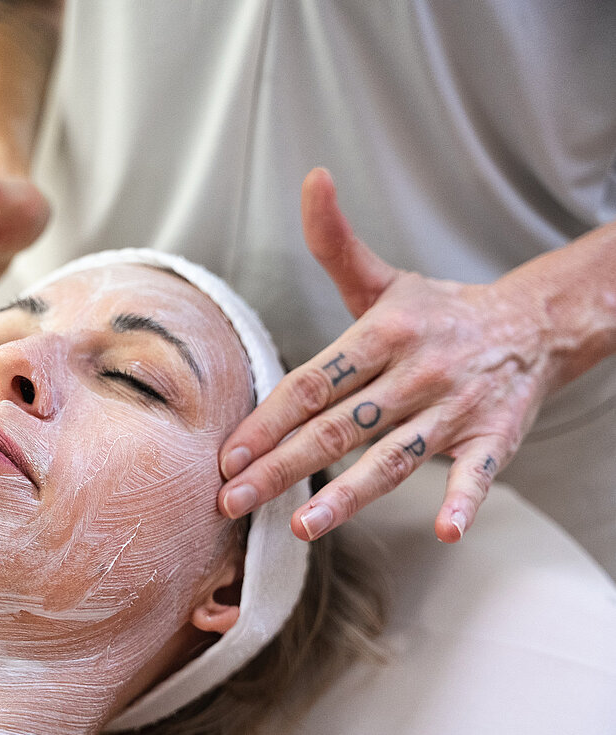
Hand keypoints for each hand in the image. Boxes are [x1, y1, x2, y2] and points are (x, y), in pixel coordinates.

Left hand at [217, 168, 559, 543]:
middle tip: (233, 500)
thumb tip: (313, 178)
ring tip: (301, 527)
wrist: (532, 324)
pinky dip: (467, 500)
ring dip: (349, 495)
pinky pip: (479, 473)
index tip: (228, 453)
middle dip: (282, 466)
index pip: (315, 381)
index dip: (269, 418)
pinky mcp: (495, 438)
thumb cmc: (436, 313)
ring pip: (394, 457)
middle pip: (339, 427)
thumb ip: (335, 242)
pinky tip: (448, 530)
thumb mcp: (382, 278)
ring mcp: (456, 409)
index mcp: (384, 333)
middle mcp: (417, 372)